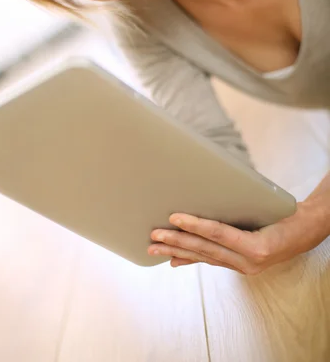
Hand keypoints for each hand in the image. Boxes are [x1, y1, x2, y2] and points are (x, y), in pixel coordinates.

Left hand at [148, 201, 325, 274]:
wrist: (305, 232)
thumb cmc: (285, 213)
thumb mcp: (265, 207)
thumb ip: (238, 206)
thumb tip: (205, 191)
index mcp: (256, 247)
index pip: (218, 233)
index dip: (193, 225)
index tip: (173, 217)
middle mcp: (248, 262)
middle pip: (205, 249)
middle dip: (176, 242)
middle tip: (154, 236)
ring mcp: (244, 267)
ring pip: (204, 257)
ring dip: (178, 251)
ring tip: (155, 248)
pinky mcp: (240, 266)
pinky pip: (211, 261)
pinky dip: (192, 259)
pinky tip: (174, 260)